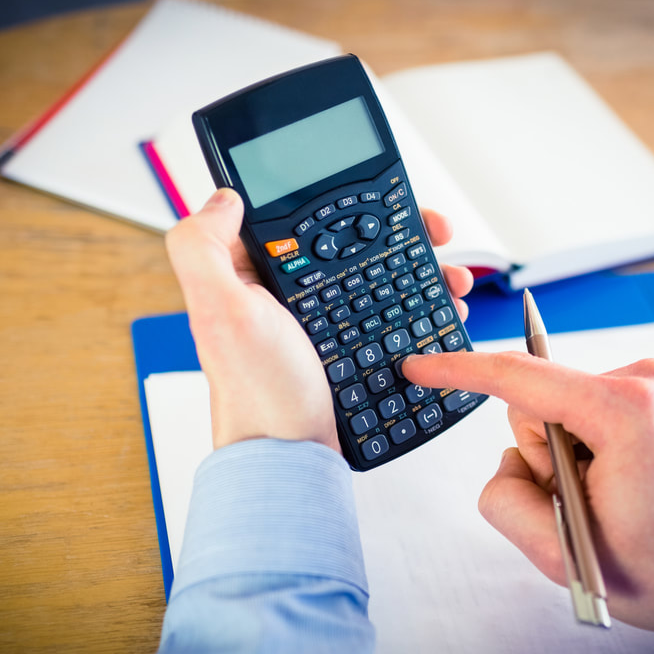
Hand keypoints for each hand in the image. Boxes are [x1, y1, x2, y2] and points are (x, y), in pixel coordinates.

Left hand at [166, 188, 474, 449]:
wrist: (288, 456)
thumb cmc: (255, 392)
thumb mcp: (220, 311)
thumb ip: (203, 247)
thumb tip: (224, 197)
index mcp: (252, 273)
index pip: (303, 213)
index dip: (348, 197)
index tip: (390, 197)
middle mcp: (283, 291)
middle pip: (350, 238)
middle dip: (400, 230)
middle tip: (435, 233)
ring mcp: (317, 319)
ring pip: (375, 272)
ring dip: (419, 265)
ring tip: (450, 275)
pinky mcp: (343, 345)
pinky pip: (386, 309)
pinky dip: (417, 303)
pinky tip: (439, 306)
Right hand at [402, 351, 653, 650]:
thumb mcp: (564, 558)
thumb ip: (507, 502)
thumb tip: (508, 465)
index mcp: (627, 415)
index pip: (520, 377)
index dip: (459, 371)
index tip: (418, 365)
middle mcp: (645, 382)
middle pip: (535, 403)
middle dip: (540, 458)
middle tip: (581, 506)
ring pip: (556, 410)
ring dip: (562, 460)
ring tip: (605, 502)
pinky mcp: (653, 393)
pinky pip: (581, 412)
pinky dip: (582, 451)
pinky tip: (617, 486)